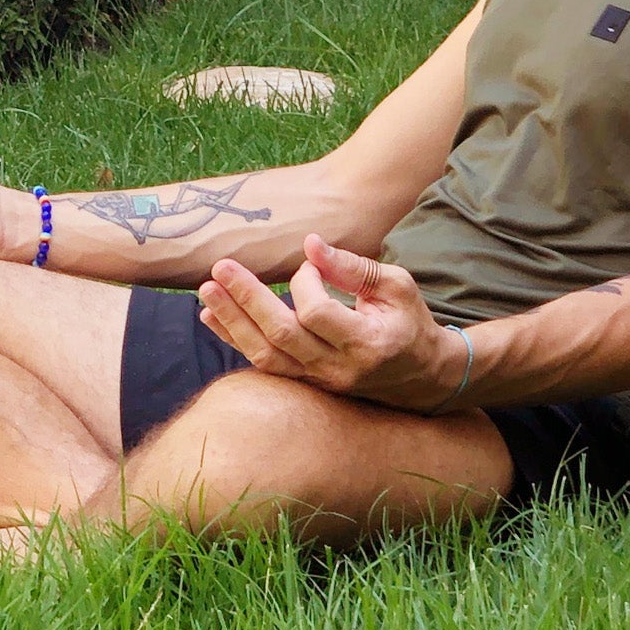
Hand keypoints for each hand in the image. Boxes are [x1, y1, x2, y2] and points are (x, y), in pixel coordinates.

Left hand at [197, 234, 469, 412]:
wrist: (423, 379)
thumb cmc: (410, 322)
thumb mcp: (396, 286)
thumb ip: (353, 267)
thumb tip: (310, 245)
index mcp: (366, 343)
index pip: (318, 314)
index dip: (305, 283)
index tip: (310, 262)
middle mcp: (339, 369)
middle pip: (282, 337)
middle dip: (247, 301)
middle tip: (220, 268)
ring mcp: (320, 382)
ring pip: (267, 357)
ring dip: (232, 322)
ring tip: (206, 292)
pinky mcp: (307, 385)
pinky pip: (265, 365)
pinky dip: (236, 340)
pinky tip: (212, 317)